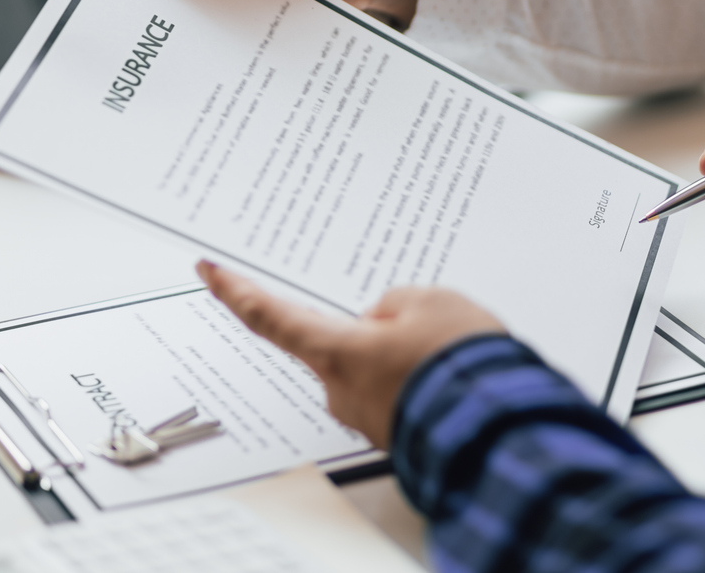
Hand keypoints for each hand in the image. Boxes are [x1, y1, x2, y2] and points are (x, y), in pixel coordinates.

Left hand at [196, 261, 504, 447]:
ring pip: (377, 366)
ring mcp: (367, 418)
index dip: (235, 291)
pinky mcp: (394, 433)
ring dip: (408, 355)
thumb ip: (395, 302)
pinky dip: (422, 378)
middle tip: (428, 326)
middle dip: (382, 328)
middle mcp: (340, 392)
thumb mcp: (431, 301)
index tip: (206, 270)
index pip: (269, 316)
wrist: (498, 425)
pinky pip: (400, 390)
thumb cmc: (460, 365)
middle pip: (343, 341)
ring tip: (453, 354)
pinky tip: (454, 375)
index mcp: (336, 352)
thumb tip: (387, 321)